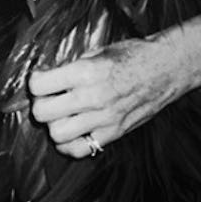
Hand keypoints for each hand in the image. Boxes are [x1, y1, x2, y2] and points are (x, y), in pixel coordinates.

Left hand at [28, 33, 183, 159]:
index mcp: (85, 72)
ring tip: (61, 114)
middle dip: (39, 104)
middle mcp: (92, 97)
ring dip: (53, 125)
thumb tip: (50, 76)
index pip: (40, 85)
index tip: (40, 78)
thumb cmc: (132, 55)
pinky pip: (80, 149)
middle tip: (47, 98)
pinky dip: (69, 144)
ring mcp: (104, 118)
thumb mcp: (98, 51)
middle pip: (43, 113)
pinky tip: (72, 131)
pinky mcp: (114, 133)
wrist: (166, 69)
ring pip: (58, 135)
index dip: (34, 81)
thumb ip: (73, 66)